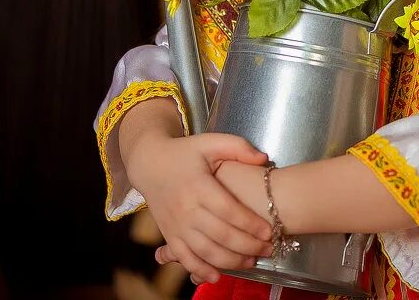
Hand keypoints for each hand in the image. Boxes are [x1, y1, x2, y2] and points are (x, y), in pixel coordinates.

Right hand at [127, 130, 273, 283]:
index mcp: (199, 186)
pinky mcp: (169, 234)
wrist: (149, 164)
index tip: (269, 231)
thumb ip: (238, 148)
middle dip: (247, 246)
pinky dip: (200, 270)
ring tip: (252, 262)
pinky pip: (184, 257)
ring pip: (205, 250)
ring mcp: (176, 224)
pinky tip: (217, 276)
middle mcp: (186, 208)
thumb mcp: (210, 142)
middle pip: (220, 234)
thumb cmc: (184, 153)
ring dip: (230, 261)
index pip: (228, 210)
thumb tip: (264, 159)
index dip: (250, 224)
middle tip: (268, 249)